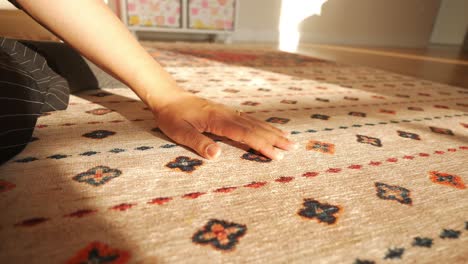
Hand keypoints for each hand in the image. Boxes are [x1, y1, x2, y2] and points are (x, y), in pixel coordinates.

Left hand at [153, 92, 295, 159]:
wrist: (169, 97)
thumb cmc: (172, 116)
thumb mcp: (179, 131)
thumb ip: (198, 143)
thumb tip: (217, 156)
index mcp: (218, 119)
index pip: (245, 134)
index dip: (262, 145)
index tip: (277, 155)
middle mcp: (227, 114)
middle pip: (255, 127)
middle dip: (275, 139)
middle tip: (293, 148)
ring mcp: (229, 112)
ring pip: (255, 122)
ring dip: (272, 132)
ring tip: (289, 139)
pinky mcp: (227, 112)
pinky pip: (250, 119)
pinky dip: (263, 126)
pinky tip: (270, 130)